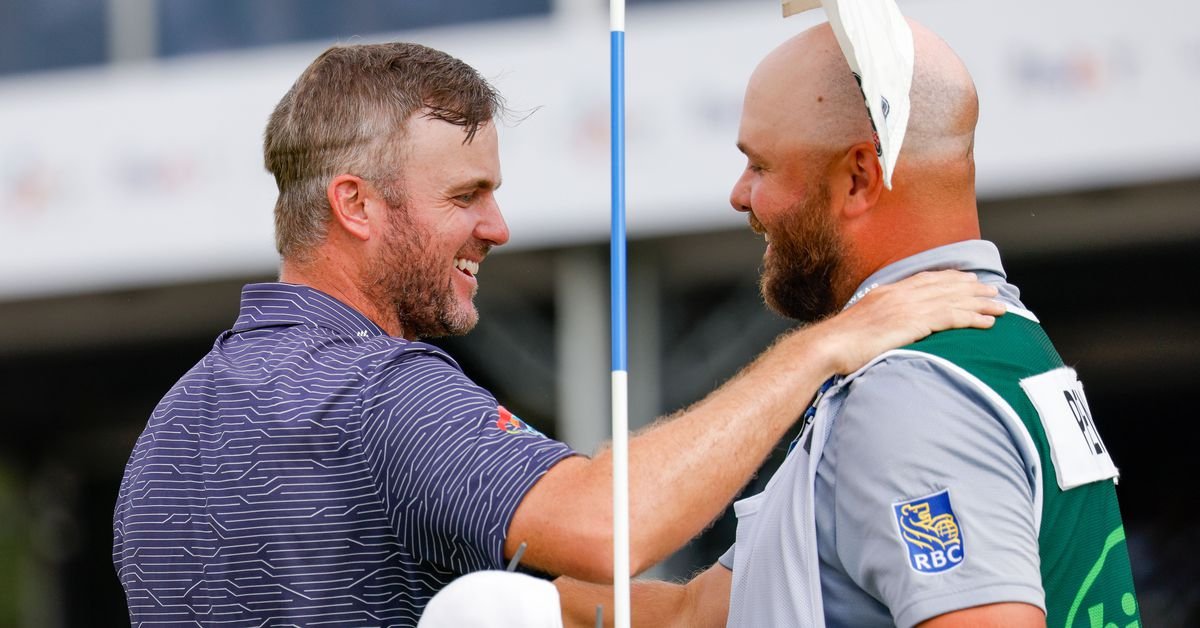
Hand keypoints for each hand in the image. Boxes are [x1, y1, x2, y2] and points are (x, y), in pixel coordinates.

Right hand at [812, 270, 1003, 373]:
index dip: (950, 279)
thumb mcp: (860, 323)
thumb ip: (878, 319)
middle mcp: (900, 294)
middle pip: (945, 287)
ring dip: (980, 303)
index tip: (967, 278)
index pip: (926, 280)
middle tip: (993, 291)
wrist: (829, 345)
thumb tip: (886, 326)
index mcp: (888, 291)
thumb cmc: (839, 342)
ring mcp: (907, 307)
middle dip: (972, 288)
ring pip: (953, 300)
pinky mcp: (913, 323)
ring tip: (1000, 307)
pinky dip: (972, 318)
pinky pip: (951, 318)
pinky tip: (986, 323)